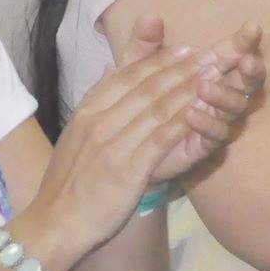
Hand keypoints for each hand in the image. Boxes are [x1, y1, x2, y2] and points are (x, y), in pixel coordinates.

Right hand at [40, 23, 248, 250]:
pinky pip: (161, 139)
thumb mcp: (75, 134)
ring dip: (189, 89)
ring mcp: (113, 144)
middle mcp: (99, 121)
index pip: (126, 76)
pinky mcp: (128, 169)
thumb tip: (109, 69)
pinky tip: (203, 112)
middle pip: (147, 87)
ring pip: (157, 108)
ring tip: (213, 74)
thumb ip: (95, 102)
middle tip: (209, 53)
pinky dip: (184, 122)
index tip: (184, 48)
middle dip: (181, 68)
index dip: (158, 60)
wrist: (56, 222)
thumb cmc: (68, 182)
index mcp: (87, 111)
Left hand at [114, 14, 266, 180]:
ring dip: (224, 95)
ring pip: (234, 107)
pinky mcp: (203, 145)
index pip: (231, 53)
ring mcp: (214, 120)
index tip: (251, 26)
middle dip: (251, 69)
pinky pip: (214, 135)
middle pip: (245, 80)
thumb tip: (150, 15)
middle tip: (248, 61)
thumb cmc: (135, 98)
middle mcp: (219, 94)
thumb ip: (144, 43)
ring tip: (204, 86)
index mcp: (207, 70)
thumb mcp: (134, 67)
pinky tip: (192, 114)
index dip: (242, 41)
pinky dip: (206, 123)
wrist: (122, 141)